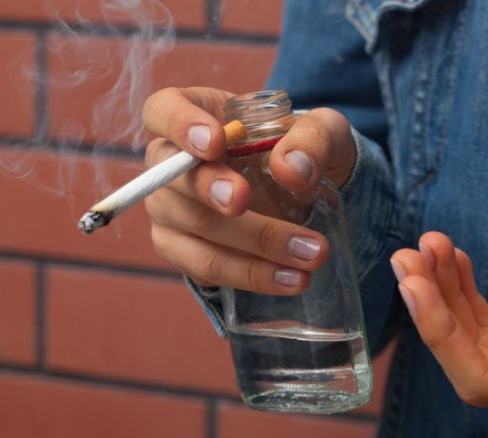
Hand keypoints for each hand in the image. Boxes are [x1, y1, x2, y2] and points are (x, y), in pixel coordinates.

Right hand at [142, 87, 355, 293]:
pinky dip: (250, 275)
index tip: (217, 140)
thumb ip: (313, 139)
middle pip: (172, 176)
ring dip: (253, 246)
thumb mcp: (324, 133)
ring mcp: (171, 211)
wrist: (308, 197)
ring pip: (196, 230)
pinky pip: (205, 268)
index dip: (181, 124)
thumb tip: (291, 169)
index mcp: (195, 115)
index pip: (163, 110)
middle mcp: (171, 164)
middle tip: (245, 200)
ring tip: (309, 255)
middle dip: (212, 190)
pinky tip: (290, 277)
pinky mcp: (183, 252)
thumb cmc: (303, 151)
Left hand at [391, 232, 487, 429]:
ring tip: (425, 245)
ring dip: (443, 288)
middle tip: (407, 254)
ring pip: (471, 332)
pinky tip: (451, 258)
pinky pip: (487, 318)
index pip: (483, 378)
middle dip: (430, 304)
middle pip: (466, 354)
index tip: (414, 283)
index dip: (441, 333)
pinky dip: (465, 287)